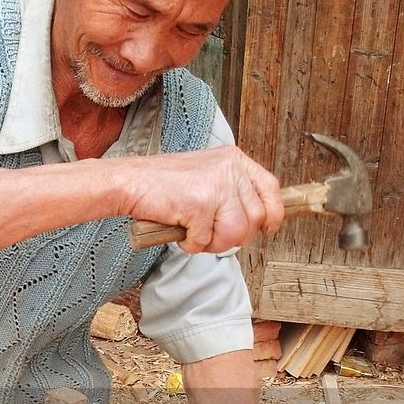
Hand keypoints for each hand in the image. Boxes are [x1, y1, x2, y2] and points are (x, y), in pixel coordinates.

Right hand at [125, 146, 284, 254]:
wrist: (130, 182)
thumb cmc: (163, 183)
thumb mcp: (207, 175)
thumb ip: (231, 191)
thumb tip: (254, 220)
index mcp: (234, 160)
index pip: (269, 188)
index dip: (272, 214)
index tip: (267, 229)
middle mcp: (229, 169)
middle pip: (254, 219)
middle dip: (233, 236)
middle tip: (210, 234)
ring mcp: (216, 186)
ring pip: (235, 234)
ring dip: (212, 243)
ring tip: (194, 233)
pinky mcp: (200, 205)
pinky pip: (205, 241)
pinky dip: (190, 244)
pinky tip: (179, 229)